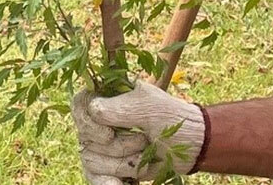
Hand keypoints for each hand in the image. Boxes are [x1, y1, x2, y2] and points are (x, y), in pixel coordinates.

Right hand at [72, 81, 206, 184]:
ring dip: (123, 164)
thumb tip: (93, 111)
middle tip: (143, 140)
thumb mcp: (148, 106)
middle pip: (86, 137)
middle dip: (117, 146)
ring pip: (92, 161)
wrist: (192, 146)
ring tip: (145, 157)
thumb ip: (118, 107)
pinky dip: (109, 184)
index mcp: (105, 97)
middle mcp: (98, 122)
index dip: (88, 123)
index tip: (109, 134)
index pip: (79, 106)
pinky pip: (96, 180)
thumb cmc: (171, 118)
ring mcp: (101, 147)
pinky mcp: (108, 169)